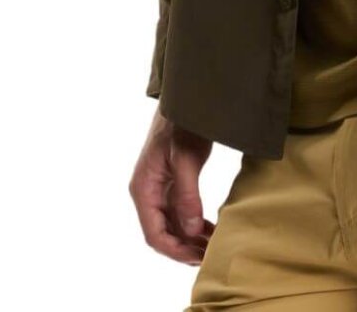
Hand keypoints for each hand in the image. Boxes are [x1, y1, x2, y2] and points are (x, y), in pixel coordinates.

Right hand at [129, 105, 215, 263]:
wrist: (188, 98)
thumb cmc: (182, 124)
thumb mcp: (185, 157)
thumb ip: (186, 194)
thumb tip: (190, 229)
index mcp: (143, 188)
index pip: (154, 233)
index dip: (175, 249)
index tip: (197, 257)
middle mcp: (148, 192)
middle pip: (163, 232)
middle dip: (185, 247)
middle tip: (210, 255)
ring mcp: (160, 188)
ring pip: (172, 224)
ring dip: (190, 238)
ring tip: (213, 245)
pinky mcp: (173, 182)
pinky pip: (180, 211)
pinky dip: (194, 223)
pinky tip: (210, 229)